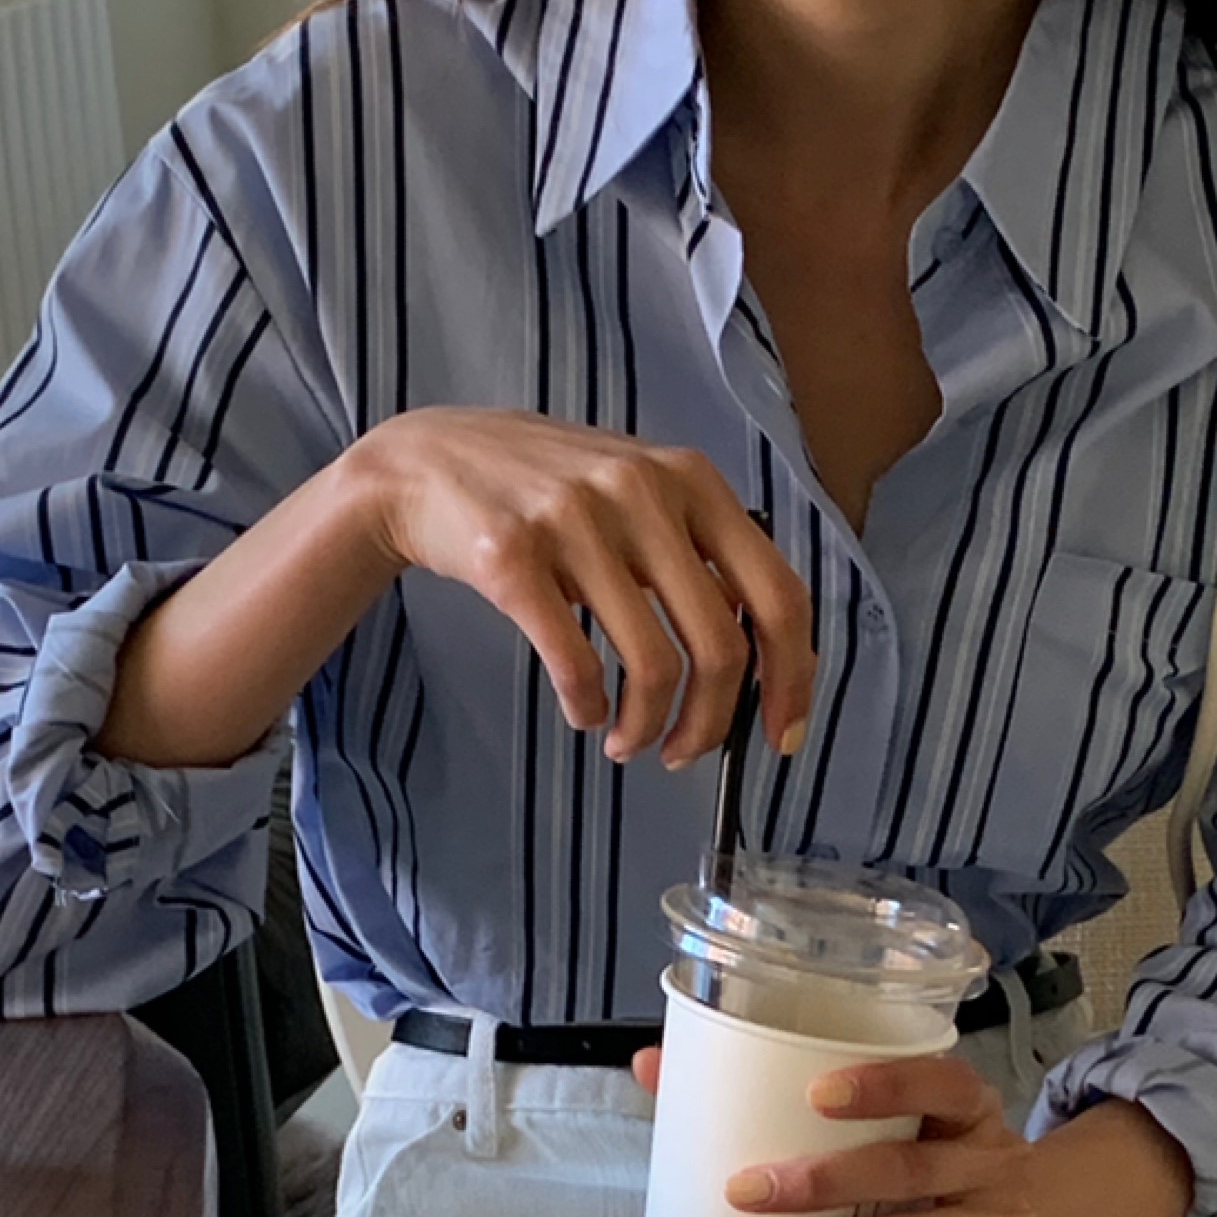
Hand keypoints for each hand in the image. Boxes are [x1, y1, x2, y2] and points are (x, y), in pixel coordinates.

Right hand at [340, 410, 814, 766]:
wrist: (425, 463)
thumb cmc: (543, 491)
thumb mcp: (637, 491)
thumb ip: (698, 550)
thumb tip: (757, 652)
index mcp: (690, 479)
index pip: (777, 594)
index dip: (791, 677)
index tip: (779, 733)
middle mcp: (642, 491)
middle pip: (722, 646)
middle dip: (711, 724)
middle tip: (684, 753)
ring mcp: (575, 521)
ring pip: (654, 666)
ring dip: (646, 727)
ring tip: (628, 742)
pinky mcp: (513, 557)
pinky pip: (577, 665)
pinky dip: (590, 709)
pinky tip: (585, 713)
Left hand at [636, 1047, 1194, 1216]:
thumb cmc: (936, 1161)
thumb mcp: (900, 1122)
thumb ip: (788, 1091)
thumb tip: (651, 1068)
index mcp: (968, 1110)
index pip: (941, 1084)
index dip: (885, 1085)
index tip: (814, 1094)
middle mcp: (992, 1167)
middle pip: (911, 1172)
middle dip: (824, 1182)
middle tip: (743, 1190)